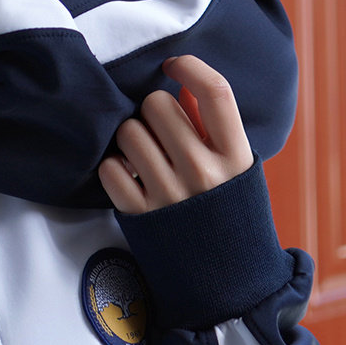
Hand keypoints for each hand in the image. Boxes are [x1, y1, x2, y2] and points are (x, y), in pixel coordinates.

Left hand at [98, 55, 255, 213]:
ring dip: (132, 138)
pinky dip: (115, 169)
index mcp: (236, 157)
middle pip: (157, 104)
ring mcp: (171, 193)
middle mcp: (204, 172)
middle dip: (154, 110)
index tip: (175, 66)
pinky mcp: (140, 213)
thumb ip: (213, 127)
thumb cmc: (226, 208)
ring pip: (128, 130)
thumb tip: (182, 84)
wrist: (226, 278)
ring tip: (148, 157)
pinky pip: (109, 167)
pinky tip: (132, 178)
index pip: (215, 91)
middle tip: (162, 131)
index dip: (190, 66)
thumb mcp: (236, 168)